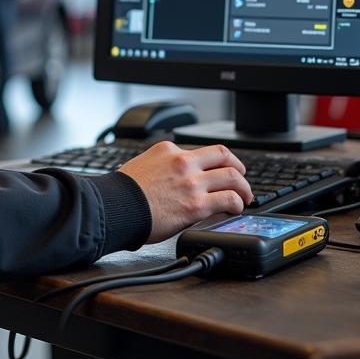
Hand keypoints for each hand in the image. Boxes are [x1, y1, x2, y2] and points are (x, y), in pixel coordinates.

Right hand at [119, 141, 252, 243]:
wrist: (115, 207)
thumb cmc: (122, 193)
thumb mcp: (142, 165)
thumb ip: (161, 167)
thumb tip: (168, 179)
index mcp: (168, 150)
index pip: (201, 151)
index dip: (215, 161)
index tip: (219, 168)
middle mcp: (183, 162)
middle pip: (223, 156)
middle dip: (237, 167)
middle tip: (241, 178)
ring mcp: (192, 182)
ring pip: (233, 176)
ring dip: (243, 187)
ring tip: (245, 197)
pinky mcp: (197, 204)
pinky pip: (229, 199)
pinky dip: (238, 203)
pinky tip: (237, 208)